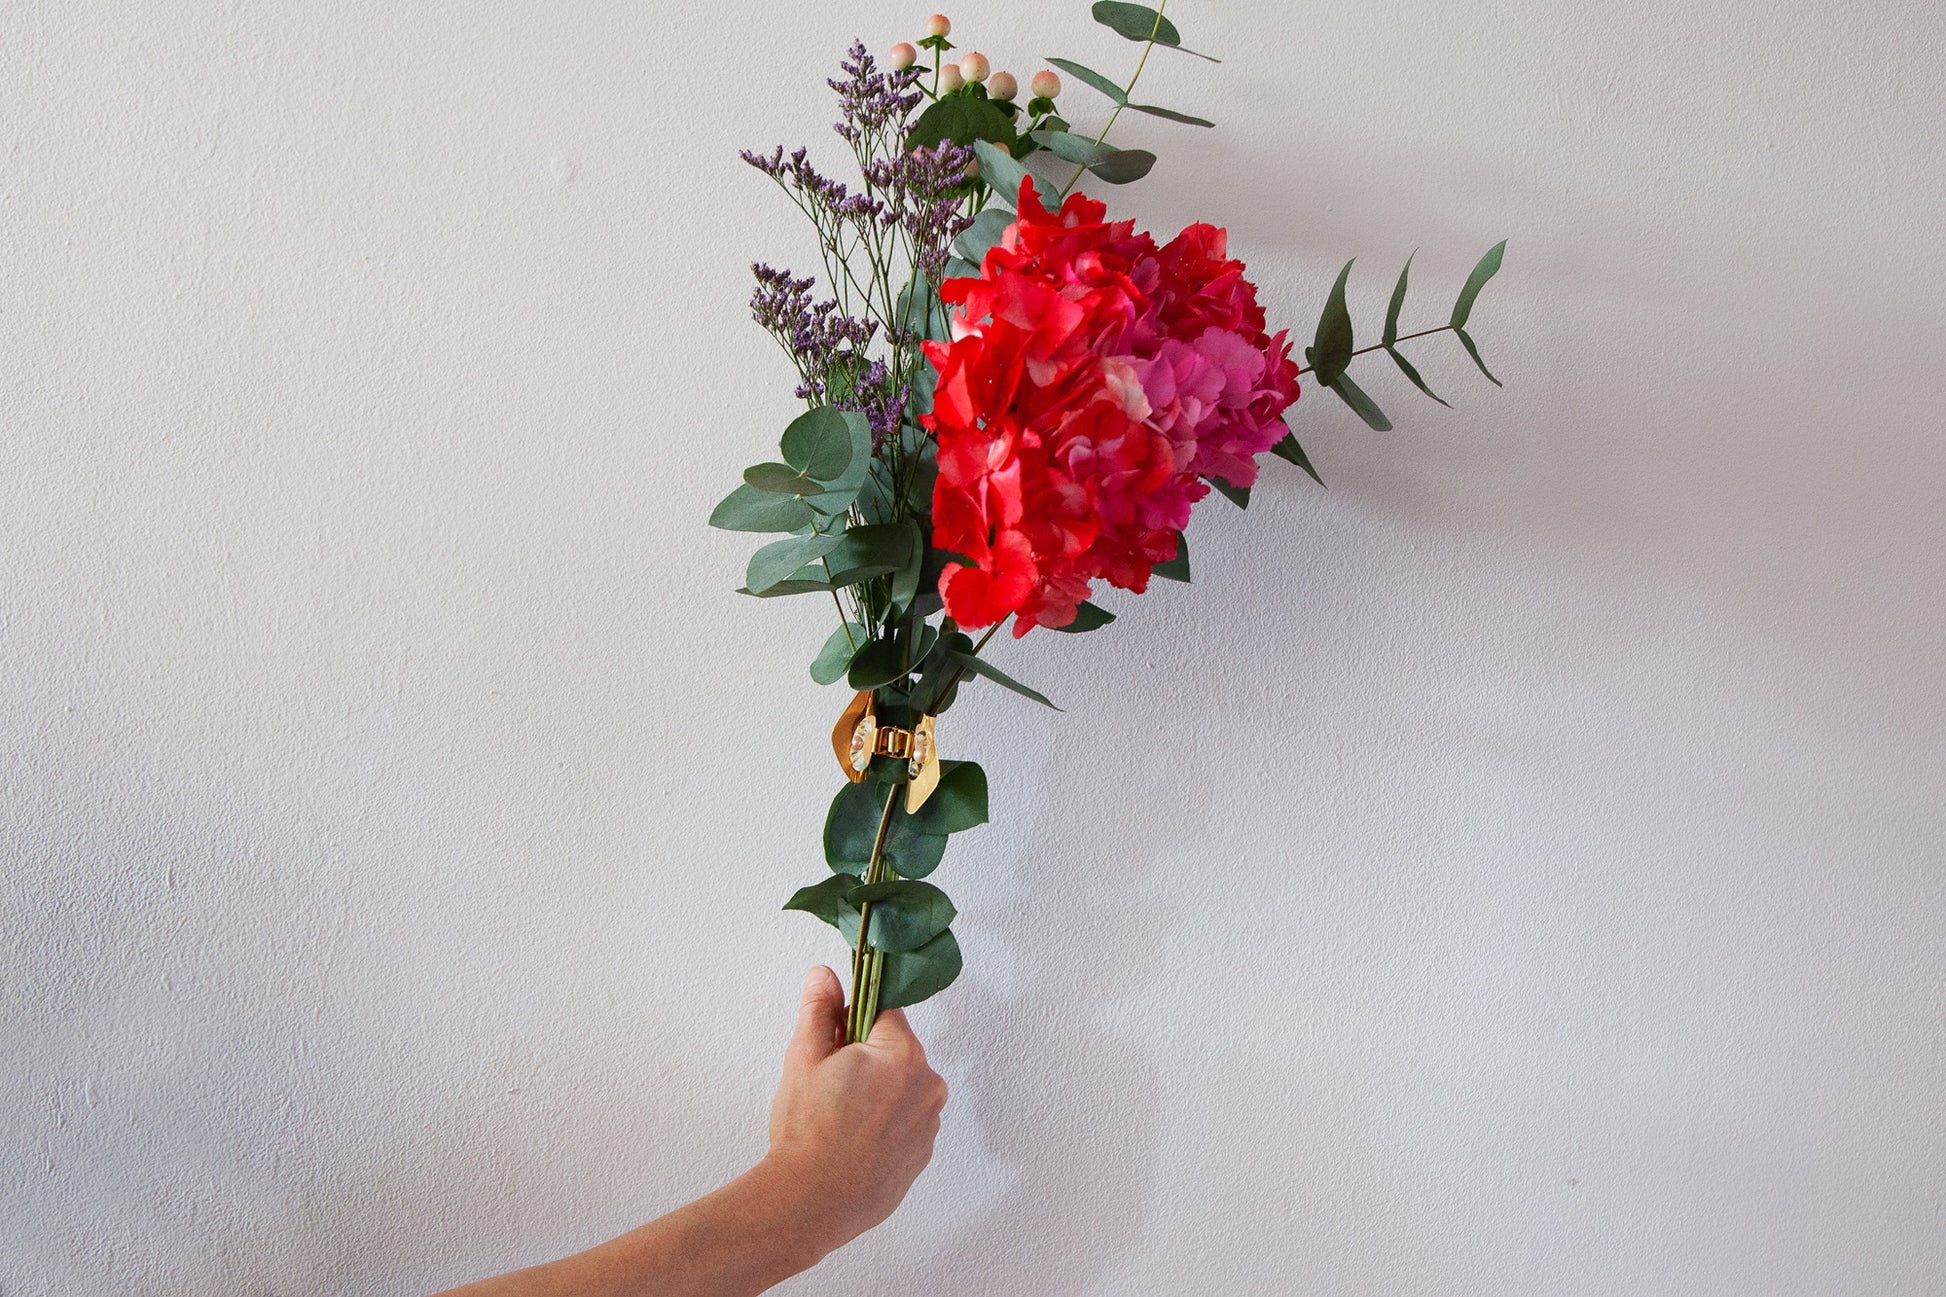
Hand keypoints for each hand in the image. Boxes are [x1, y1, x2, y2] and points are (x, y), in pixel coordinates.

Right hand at [755, 966, 948, 1256]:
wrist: (811, 1203)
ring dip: (876, 1092)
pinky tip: (853, 1141)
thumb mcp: (803, 1058)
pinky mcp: (923, 1153)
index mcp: (902, 1053)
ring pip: (900, 1086)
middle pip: (894, 1049)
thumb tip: (824, 976)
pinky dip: (883, 1124)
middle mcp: (928, 1084)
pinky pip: (905, 1121)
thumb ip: (819, 1010)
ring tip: (839, 1119)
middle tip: (828, 1085)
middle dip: (864, 1058)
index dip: (851, 1023)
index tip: (832, 1043)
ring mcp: (929, 1122)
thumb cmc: (807, 1132)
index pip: (882, 1012)